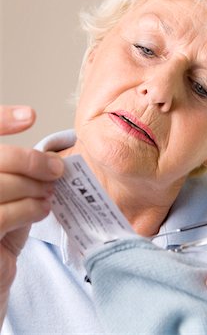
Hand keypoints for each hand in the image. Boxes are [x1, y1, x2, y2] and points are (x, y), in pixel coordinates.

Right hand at [0, 105, 63, 324]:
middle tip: (57, 169)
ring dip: (34, 186)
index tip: (30, 116)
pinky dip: (31, 208)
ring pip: (1, 184)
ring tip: (49, 193)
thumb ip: (19, 177)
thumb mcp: (10, 199)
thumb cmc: (1, 235)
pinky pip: (4, 214)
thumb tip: (50, 158)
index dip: (1, 119)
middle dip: (30, 161)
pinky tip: (43, 209)